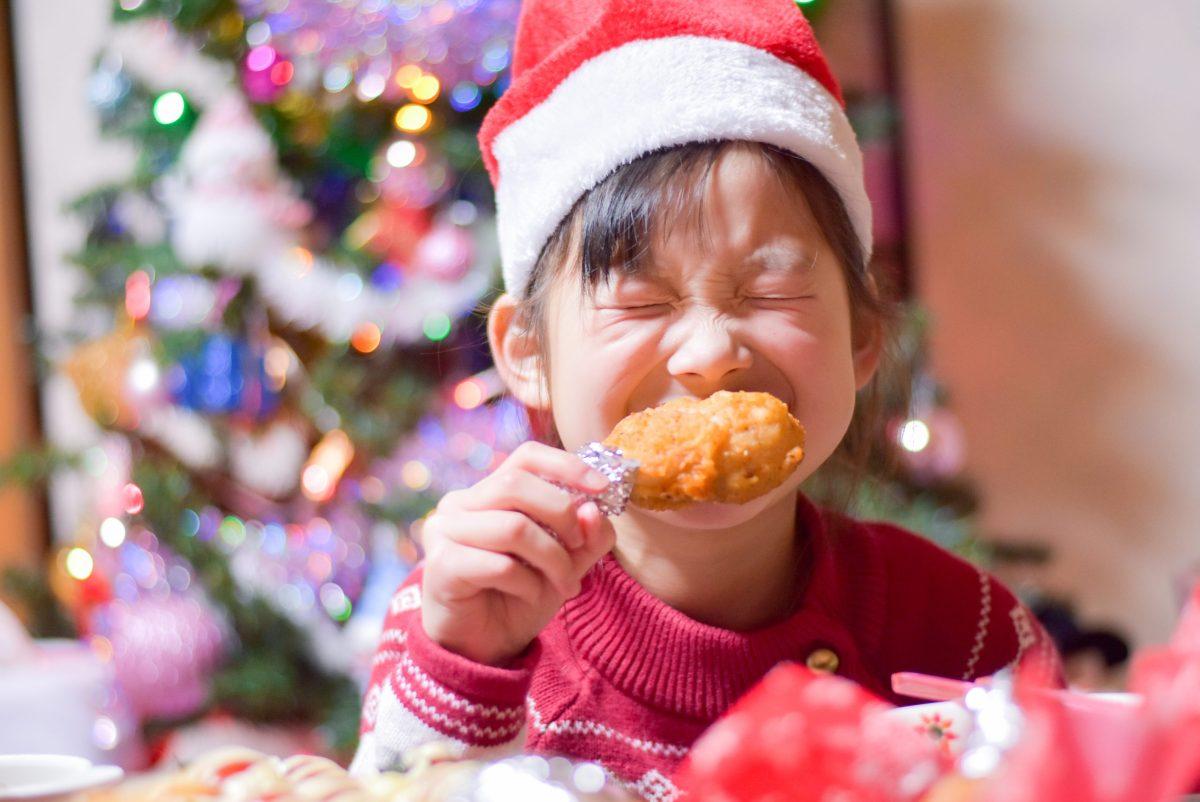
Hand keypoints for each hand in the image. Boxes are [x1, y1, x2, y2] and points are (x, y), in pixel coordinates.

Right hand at [419, 441, 616, 665]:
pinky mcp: (441, 565)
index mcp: (488, 493)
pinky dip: (527, 582)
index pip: (526, 457)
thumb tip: (594, 510)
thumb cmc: (520, 597)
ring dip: (552, 558)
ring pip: (513, 526)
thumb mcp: (567, 563)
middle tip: (580, 548)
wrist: (483, 649)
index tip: (603, 487)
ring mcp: (444, 531)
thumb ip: (587, 536)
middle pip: (517, 483)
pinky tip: (530, 595)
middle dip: (562, 514)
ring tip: (566, 584)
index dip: (567, 465)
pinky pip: (499, 565)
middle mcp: (460, 503)